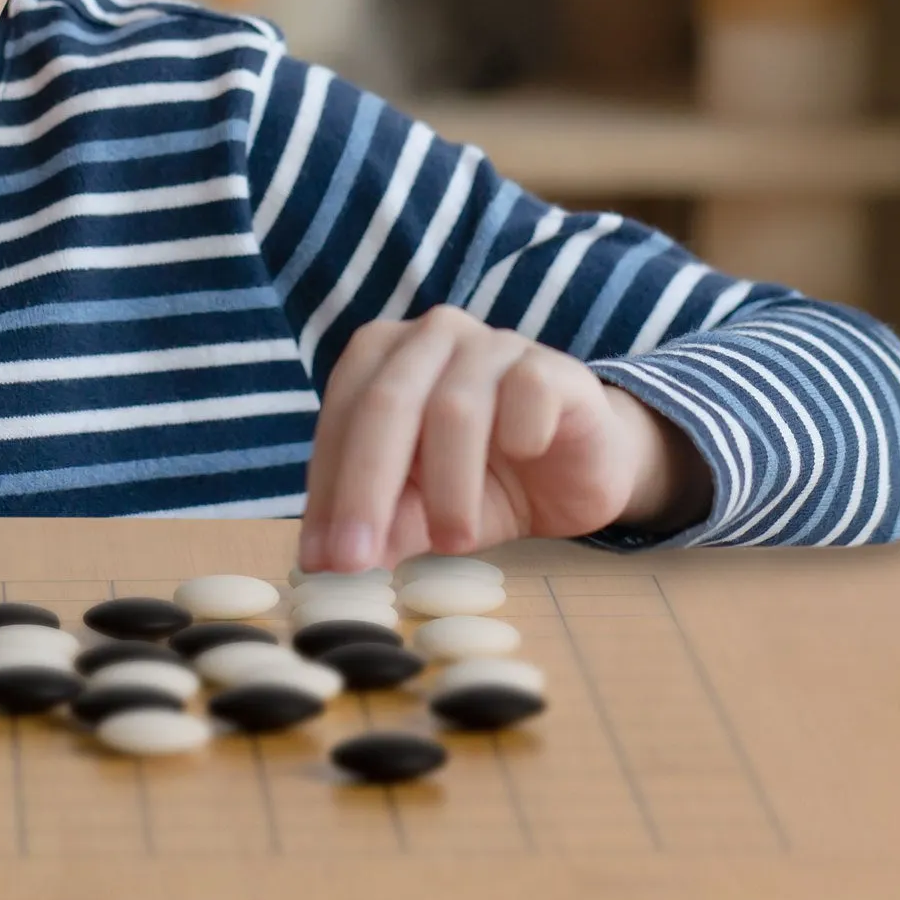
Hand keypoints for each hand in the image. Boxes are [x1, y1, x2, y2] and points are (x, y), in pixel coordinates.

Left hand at [294, 306, 711, 572]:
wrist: (578, 471)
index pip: (340, 419)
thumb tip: (328, 563)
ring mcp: (491, 344)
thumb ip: (381, 523)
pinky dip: (519, 434)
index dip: (326, 491)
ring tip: (451, 541)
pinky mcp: (549, 365)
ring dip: (447, 485)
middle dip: (364, 489)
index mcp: (381, 356)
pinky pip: (526, 392)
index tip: (321, 561)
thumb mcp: (424, 510)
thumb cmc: (483, 481)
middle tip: (354, 561)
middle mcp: (430, 337)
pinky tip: (523, 459)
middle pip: (385, 406)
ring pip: (453, 408)